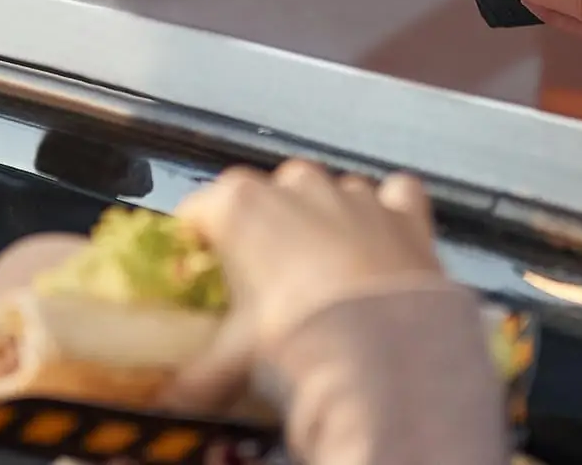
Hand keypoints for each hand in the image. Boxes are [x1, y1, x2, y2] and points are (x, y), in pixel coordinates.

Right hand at [162, 163, 444, 412]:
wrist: (385, 353)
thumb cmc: (298, 340)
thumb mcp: (236, 361)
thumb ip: (200, 373)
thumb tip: (178, 395)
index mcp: (241, 205)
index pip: (199, 209)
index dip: (195, 242)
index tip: (198, 275)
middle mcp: (296, 185)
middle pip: (266, 196)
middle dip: (263, 232)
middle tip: (264, 286)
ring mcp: (352, 192)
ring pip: (328, 194)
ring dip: (323, 224)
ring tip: (325, 280)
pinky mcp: (403, 211)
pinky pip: (393, 195)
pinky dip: (388, 213)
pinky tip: (384, 245)